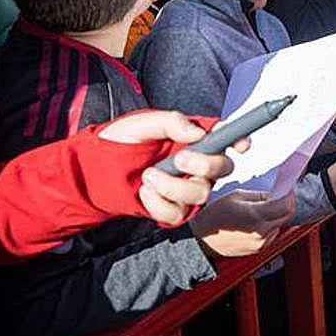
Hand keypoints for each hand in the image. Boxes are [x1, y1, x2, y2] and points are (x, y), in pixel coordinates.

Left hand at [100, 110, 246, 226]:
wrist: (95, 171)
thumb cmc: (122, 142)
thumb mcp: (142, 123)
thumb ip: (171, 122)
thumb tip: (197, 133)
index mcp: (194, 138)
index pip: (226, 137)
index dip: (239, 140)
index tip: (240, 145)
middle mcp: (197, 164)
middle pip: (223, 168)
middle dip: (206, 165)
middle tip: (180, 158)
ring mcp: (187, 188)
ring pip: (201, 194)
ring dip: (174, 185)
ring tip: (148, 175)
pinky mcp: (174, 210)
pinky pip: (178, 213)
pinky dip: (158, 203)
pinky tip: (144, 192)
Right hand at [189, 189, 294, 257]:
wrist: (201, 239)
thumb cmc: (213, 217)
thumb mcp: (236, 196)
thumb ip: (259, 195)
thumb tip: (275, 194)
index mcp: (257, 217)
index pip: (287, 206)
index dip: (288, 195)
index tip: (286, 189)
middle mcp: (262, 233)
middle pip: (287, 216)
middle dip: (284, 205)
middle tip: (275, 197)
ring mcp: (261, 244)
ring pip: (280, 225)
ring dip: (275, 216)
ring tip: (258, 210)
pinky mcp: (258, 250)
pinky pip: (272, 235)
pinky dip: (268, 226)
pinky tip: (253, 222)